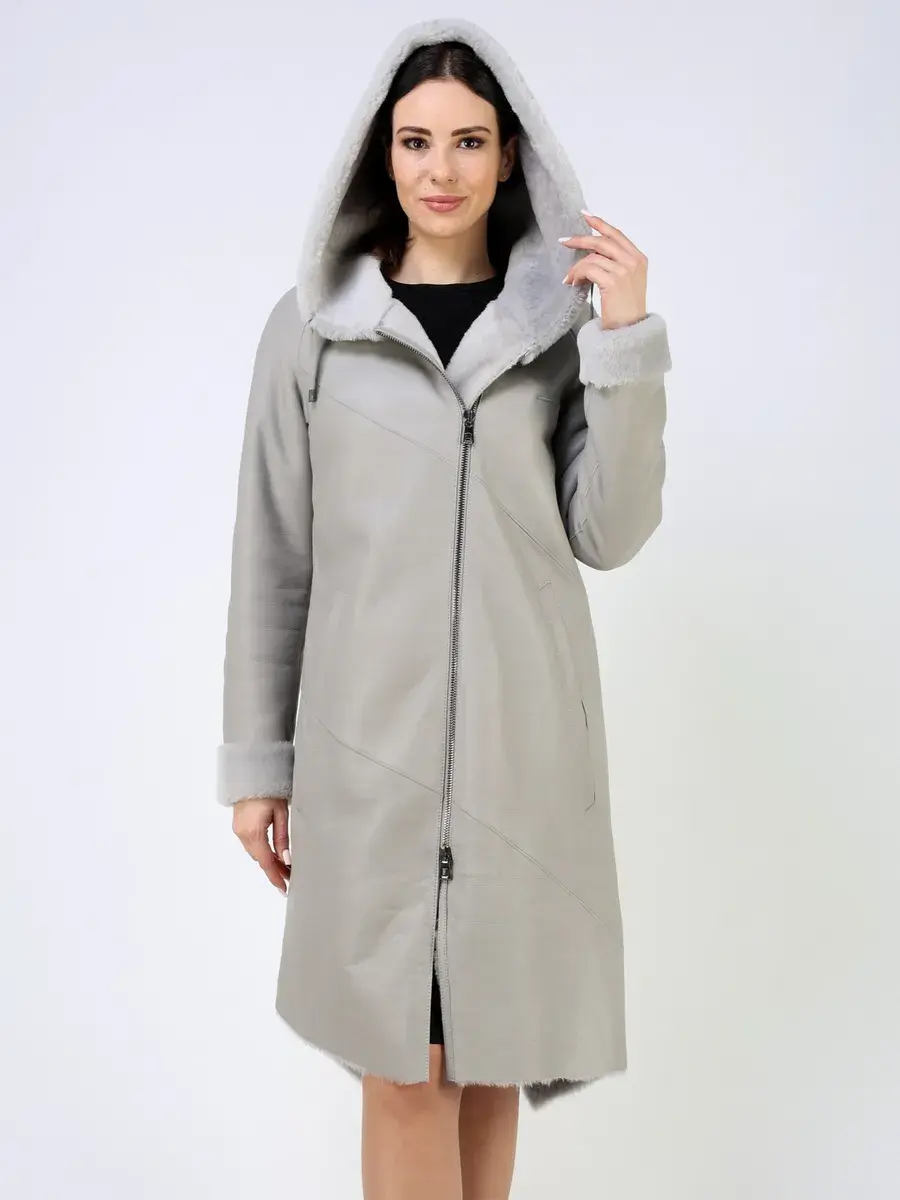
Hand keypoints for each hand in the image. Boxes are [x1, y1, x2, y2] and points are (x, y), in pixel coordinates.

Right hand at [232, 797, 290, 892]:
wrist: (251, 773)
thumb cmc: (270, 790)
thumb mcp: (281, 813)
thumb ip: (282, 838)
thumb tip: (286, 859)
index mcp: (253, 832)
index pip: (266, 862)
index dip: (275, 877)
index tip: (284, 889)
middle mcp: (242, 834)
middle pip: (260, 859)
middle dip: (275, 870)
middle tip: (290, 878)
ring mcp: (238, 830)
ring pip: (255, 853)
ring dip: (268, 861)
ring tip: (285, 867)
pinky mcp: (238, 826)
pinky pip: (251, 844)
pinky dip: (262, 851)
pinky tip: (273, 853)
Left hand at [560, 211, 647, 329]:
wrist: (630, 330)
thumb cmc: (626, 311)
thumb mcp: (627, 282)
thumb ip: (616, 265)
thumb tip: (592, 255)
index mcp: (639, 258)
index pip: (617, 235)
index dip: (600, 224)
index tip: (585, 215)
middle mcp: (633, 261)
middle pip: (602, 241)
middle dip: (581, 239)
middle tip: (564, 241)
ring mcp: (624, 270)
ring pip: (592, 256)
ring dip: (576, 266)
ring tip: (570, 278)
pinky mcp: (613, 281)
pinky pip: (588, 269)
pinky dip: (577, 274)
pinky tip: (573, 283)